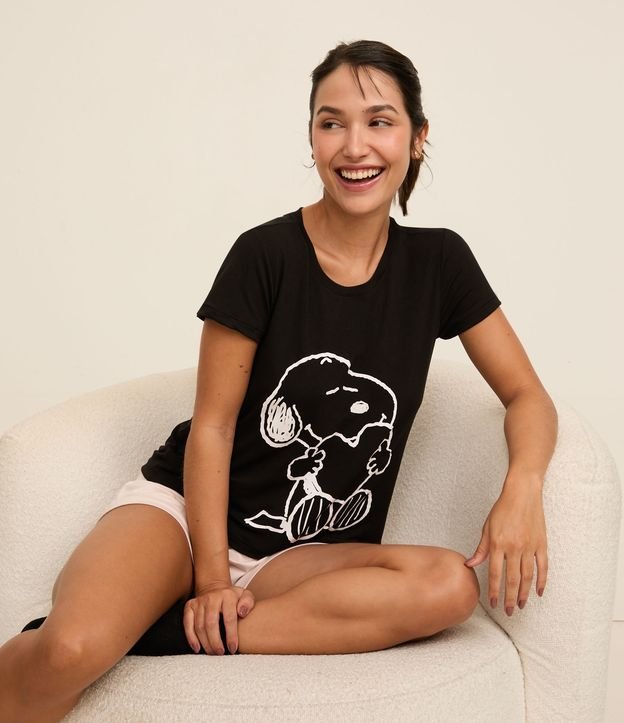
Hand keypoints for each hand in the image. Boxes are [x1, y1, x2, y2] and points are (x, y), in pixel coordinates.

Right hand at [183, 581, 254, 653]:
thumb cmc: (232, 597)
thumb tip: (242, 613)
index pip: (229, 618)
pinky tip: (197, 648)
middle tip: (220, 653)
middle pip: (211, 623)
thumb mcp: (245, 595)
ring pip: (199, 626)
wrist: (214, 587)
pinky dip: (191, 638)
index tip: (233, 648)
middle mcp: (212, 598)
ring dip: (205, 642)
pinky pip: (187, 624)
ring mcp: (199, 602)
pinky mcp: (189, 606)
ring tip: (212, 653)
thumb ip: (248, 603)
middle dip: (215, 642)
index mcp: (227, 596)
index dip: (231, 635)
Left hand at [464, 485, 547, 615]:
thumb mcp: (487, 527)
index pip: (494, 574)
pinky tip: (538, 592)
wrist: (522, 493)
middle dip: (509, 598)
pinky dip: (542, 581)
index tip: (493, 603)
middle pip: (512, 580)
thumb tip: (470, 565)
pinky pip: (543, 567)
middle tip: (509, 612)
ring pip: (527, 576)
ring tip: (521, 605)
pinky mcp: (541, 544)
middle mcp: (514, 548)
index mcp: (498, 544)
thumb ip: (481, 549)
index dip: (494, 591)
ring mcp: (529, 547)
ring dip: (524, 593)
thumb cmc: (502, 509)